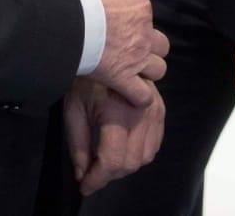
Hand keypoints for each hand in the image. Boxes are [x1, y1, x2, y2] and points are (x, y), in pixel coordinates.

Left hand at [63, 79, 164, 195]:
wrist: (109, 47)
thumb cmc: (86, 77)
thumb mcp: (74, 109)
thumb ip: (77, 145)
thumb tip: (81, 174)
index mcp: (117, 113)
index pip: (111, 161)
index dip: (97, 179)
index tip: (85, 186)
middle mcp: (141, 114)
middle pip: (130, 163)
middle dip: (109, 175)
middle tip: (92, 173)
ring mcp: (154, 111)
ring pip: (145, 157)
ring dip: (125, 166)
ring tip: (106, 161)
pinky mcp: (161, 109)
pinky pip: (155, 144)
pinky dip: (140, 154)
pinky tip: (124, 149)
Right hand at [83, 0, 167, 107]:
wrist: (70, 19)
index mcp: (140, 7)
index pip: (146, 20)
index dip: (135, 28)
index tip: (120, 32)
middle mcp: (144, 33)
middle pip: (162, 46)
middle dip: (150, 51)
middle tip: (131, 53)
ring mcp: (136, 57)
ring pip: (158, 70)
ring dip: (147, 73)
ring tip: (131, 74)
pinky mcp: (123, 77)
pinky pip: (142, 95)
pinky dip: (138, 97)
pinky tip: (128, 95)